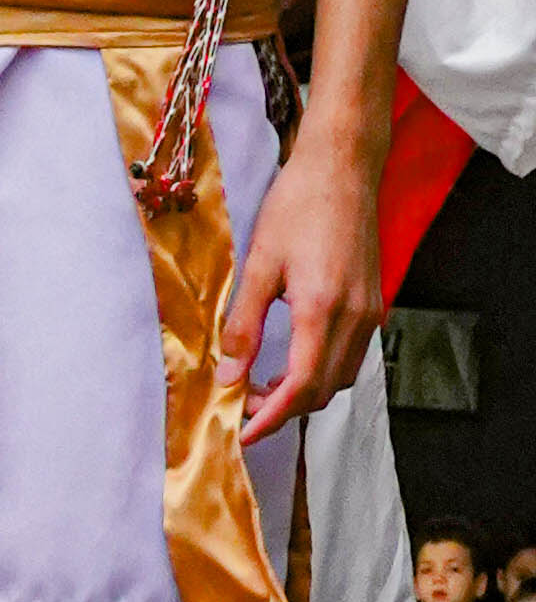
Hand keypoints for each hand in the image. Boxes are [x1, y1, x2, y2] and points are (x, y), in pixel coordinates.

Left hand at [224, 112, 383, 444]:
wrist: (344, 168)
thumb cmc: (298, 204)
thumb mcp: (259, 264)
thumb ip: (243, 324)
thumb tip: (228, 374)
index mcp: (324, 308)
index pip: (301, 386)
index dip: (271, 418)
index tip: (242, 433)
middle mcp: (356, 317)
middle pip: (323, 390)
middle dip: (283, 410)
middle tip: (241, 407)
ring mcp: (371, 311)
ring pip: (340, 377)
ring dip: (302, 392)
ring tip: (259, 388)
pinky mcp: (374, 303)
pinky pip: (350, 355)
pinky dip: (320, 371)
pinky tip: (289, 363)